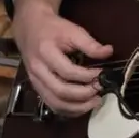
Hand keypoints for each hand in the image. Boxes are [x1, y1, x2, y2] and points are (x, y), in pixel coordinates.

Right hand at [13, 0, 113, 116]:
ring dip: (77, 107)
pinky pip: (52, 104)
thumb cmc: (52, 28)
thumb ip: (90, 43)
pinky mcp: (36, 87)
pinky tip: (82, 106)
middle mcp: (38, 70)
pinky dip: (68, 110)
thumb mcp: (71, 30)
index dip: (87, 76)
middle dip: (84, 94)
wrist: (30, 27)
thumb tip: (109, 52)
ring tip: (95, 102)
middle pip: (60, 91)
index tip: (102, 74)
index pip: (68, 71)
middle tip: (100, 90)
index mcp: (45, 52)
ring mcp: (35, 81)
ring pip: (55, 102)